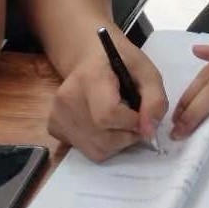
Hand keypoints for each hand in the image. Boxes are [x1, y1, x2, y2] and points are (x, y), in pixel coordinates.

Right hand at [48, 32, 166, 162]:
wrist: (89, 57)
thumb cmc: (121, 61)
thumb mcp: (146, 71)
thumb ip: (155, 99)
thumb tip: (149, 132)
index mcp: (89, 78)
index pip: (108, 115)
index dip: (133, 122)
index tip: (143, 116)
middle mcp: (67, 100)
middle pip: (103, 138)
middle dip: (128, 135)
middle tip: (135, 119)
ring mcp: (57, 116)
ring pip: (96, 150)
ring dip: (118, 142)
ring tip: (121, 121)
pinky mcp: (54, 128)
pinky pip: (86, 150)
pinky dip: (103, 144)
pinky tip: (105, 124)